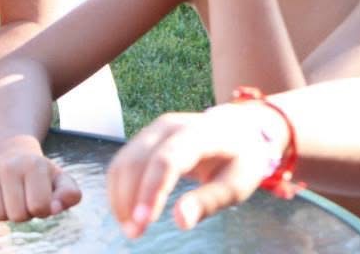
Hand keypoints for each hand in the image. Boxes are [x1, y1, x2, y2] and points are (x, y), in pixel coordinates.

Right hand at [0, 138, 80, 220]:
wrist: (13, 152)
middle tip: (27, 198)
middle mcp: (9, 167)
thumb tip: (56, 209)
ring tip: (14, 198)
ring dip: (8, 214)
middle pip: (17, 215)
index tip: (44, 199)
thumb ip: (70, 194)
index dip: (44, 210)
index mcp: (34, 165)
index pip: (39, 207)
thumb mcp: (61, 179)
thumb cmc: (41, 173)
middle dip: (26, 214)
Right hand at [108, 103, 286, 238]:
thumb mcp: (237, 183)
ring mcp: (156, 130)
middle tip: (135, 234)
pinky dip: (119, 190)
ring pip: (124, 161)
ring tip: (132, 228)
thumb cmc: (241, 160)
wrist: (239, 130)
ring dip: (120, 197)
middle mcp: (173, 125)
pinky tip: (129, 212)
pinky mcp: (145, 139)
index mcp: (202, 132)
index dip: (152, 190)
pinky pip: (122, 163)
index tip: (143, 222)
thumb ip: (210, 201)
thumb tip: (180, 221)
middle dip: (130, 199)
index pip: (169, 158)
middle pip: (139, 160)